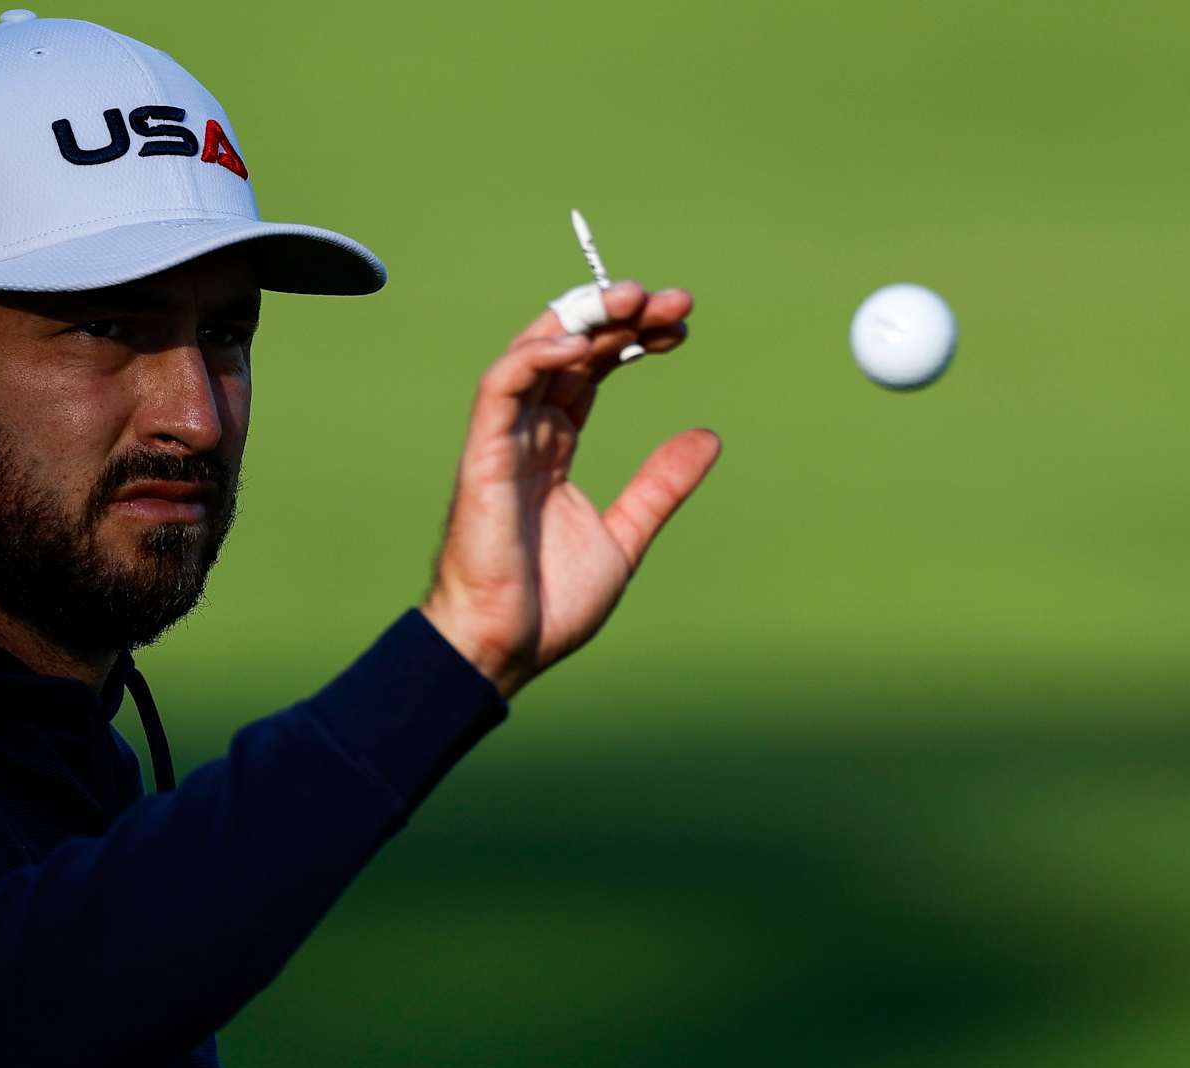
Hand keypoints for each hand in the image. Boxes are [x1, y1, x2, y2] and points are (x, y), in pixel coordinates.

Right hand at [419, 281, 719, 698]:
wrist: (505, 647)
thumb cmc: (549, 604)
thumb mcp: (624, 536)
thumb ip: (658, 486)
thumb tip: (707, 437)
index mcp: (553, 450)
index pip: (590, 372)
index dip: (632, 339)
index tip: (680, 328)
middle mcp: (526, 435)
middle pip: (568, 350)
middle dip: (619, 315)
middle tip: (675, 301)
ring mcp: (502, 442)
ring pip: (533, 353)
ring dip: (582, 317)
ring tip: (634, 298)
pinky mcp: (483, 457)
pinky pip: (500, 388)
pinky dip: (535, 356)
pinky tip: (580, 343)